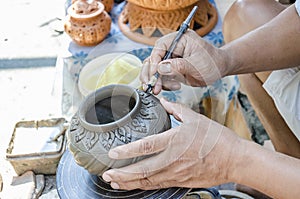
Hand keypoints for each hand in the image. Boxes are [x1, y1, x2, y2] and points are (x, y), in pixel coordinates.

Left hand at [102, 98, 239, 189]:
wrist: (235, 160)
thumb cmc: (217, 139)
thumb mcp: (195, 118)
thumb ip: (176, 109)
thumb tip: (164, 101)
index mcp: (174, 141)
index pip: (145, 146)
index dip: (126, 151)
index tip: (112, 153)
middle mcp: (172, 160)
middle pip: (142, 170)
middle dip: (122, 174)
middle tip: (107, 174)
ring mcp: (176, 173)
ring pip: (148, 181)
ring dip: (129, 182)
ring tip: (114, 182)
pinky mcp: (180, 181)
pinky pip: (158, 185)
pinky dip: (144, 185)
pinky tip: (135, 185)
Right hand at [140, 30, 229, 94]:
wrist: (219, 69)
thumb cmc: (212, 62)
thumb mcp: (197, 64)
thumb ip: (179, 65)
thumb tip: (161, 67)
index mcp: (179, 39)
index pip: (159, 47)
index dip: (154, 60)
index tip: (154, 73)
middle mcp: (172, 48)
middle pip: (152, 58)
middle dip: (150, 73)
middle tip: (150, 85)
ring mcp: (170, 59)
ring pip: (154, 70)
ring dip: (156, 81)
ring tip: (162, 88)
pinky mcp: (171, 69)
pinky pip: (161, 77)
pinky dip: (163, 84)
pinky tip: (175, 86)